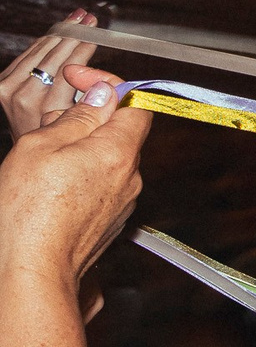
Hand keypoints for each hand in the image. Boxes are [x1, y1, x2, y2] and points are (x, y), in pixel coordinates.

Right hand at [0, 67, 148, 288]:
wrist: (34, 269)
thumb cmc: (30, 211)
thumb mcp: (42, 146)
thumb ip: (78, 116)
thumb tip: (103, 93)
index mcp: (118, 153)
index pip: (135, 103)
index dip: (107, 83)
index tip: (78, 78)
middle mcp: (130, 178)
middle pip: (122, 131)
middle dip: (88, 114)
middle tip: (50, 119)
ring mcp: (123, 202)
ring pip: (110, 157)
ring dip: (81, 144)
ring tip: (43, 154)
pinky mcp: (112, 220)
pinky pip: (103, 183)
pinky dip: (82, 171)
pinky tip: (51, 181)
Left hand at [1, 13, 99, 138]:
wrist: (31, 149)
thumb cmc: (60, 139)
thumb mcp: (81, 126)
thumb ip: (90, 104)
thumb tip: (109, 84)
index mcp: (47, 107)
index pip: (68, 67)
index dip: (83, 47)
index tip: (95, 33)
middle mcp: (25, 96)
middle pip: (53, 56)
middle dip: (72, 34)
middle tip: (87, 18)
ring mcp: (10, 89)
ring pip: (39, 52)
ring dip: (59, 33)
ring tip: (75, 18)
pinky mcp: (3, 84)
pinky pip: (27, 56)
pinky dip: (42, 43)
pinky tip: (57, 34)